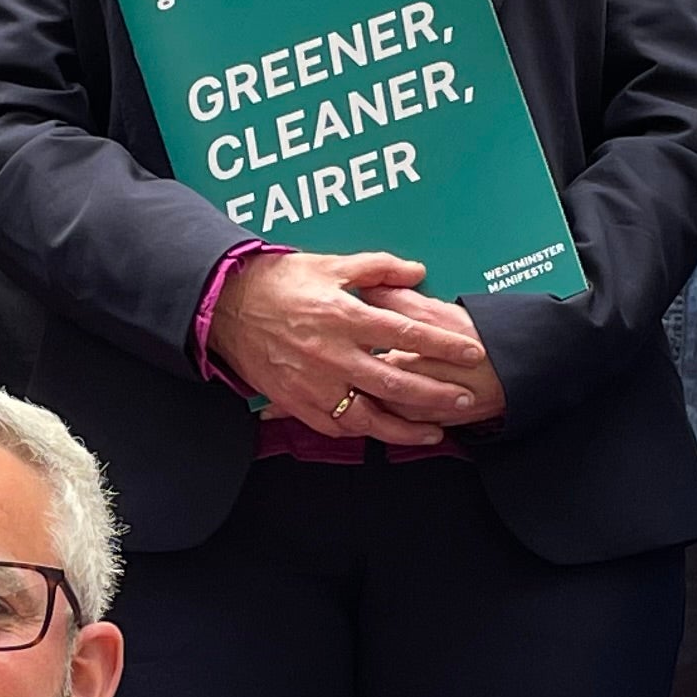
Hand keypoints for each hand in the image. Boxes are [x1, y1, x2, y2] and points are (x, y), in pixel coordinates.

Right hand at [209, 251, 490, 443]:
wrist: (224, 306)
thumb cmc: (278, 282)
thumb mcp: (330, 264)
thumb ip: (379, 268)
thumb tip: (419, 272)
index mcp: (344, 316)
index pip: (406, 335)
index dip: (443, 346)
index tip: (471, 353)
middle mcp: (332, 355)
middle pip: (397, 383)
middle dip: (438, 395)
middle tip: (466, 400)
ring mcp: (313, 384)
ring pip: (369, 417)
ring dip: (407, 428)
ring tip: (434, 431)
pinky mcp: (296, 402)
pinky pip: (336, 425)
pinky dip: (364, 431)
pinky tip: (384, 432)